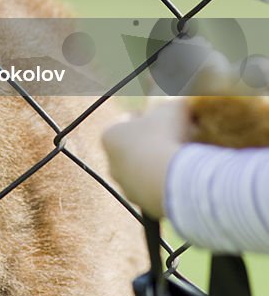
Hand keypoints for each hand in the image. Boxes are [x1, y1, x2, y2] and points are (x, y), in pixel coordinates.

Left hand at [102, 100, 191, 217]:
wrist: (171, 179)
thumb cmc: (165, 136)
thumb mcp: (171, 105)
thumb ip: (172, 95)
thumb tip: (179, 89)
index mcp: (110, 135)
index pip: (128, 121)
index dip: (149, 117)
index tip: (166, 118)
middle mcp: (112, 163)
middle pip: (136, 147)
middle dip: (155, 142)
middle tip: (177, 137)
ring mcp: (127, 187)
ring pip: (146, 170)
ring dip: (161, 164)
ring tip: (183, 157)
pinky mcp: (144, 205)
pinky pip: (158, 189)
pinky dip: (169, 183)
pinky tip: (185, 175)